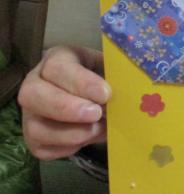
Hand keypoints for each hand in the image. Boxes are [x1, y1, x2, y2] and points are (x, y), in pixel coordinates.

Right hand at [17, 45, 110, 159]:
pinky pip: (43, 149)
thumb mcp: (109, 67)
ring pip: (36, 128)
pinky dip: (68, 148)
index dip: (81, 82)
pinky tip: (88, 138)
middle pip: (33, 95)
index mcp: (57, 59)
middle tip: (96, 114)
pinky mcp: (32, 139)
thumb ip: (115, 76)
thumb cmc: (102, 76)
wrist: (92, 95)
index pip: (58, 68)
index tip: (106, 94)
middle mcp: (34, 84)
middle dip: (67, 108)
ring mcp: (30, 114)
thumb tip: (128, 92)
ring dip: (71, 133)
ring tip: (99, 129)